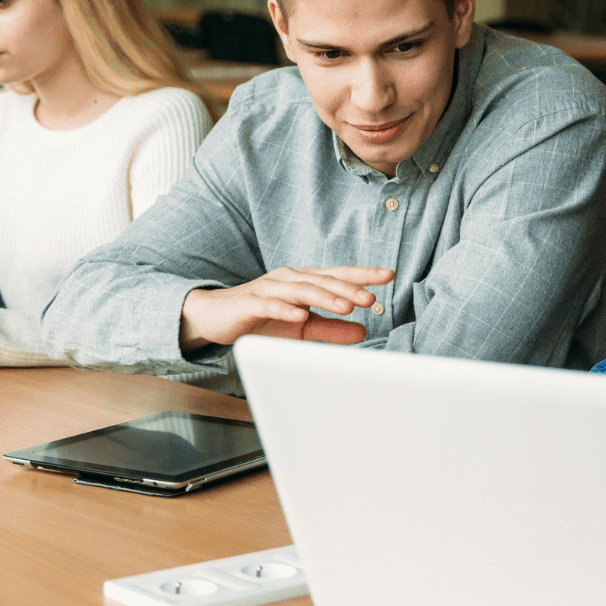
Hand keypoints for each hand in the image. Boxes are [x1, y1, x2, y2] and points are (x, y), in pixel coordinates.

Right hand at [178, 266, 393, 352]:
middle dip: (349, 289)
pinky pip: (270, 305)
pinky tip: (299, 316)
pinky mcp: (250, 302)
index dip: (362, 275)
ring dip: (325, 298)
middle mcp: (289, 279)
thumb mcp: (302, 328)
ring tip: (345, 307)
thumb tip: (362, 330)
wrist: (216, 316)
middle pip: (323, 280)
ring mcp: (269, 288)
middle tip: (371, 298)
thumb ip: (330, 328)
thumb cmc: (262, 320)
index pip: (338, 275)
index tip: (388, 275)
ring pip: (301, 290)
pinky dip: (285, 310)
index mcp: (304, 282)